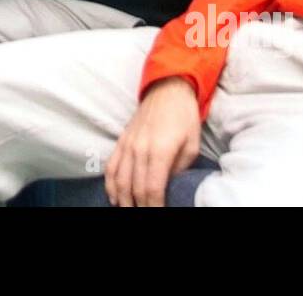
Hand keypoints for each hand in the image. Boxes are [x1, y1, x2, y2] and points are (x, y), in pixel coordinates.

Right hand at [105, 77, 201, 206]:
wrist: (168, 88)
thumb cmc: (184, 116)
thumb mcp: (192, 145)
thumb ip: (179, 169)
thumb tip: (168, 186)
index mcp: (160, 151)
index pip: (152, 189)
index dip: (154, 207)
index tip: (158, 214)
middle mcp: (140, 149)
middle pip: (134, 188)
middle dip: (139, 207)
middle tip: (144, 215)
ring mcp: (128, 144)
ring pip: (119, 180)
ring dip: (123, 200)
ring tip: (128, 210)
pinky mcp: (122, 140)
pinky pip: (111, 166)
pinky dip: (111, 184)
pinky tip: (115, 197)